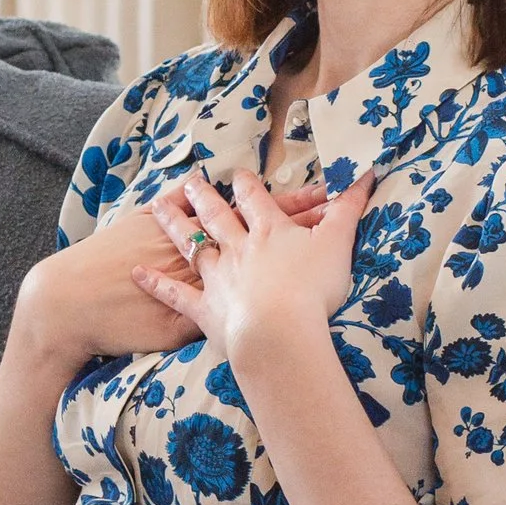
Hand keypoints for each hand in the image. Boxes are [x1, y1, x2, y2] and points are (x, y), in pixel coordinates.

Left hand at [135, 166, 371, 367]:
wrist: (279, 330)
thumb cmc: (312, 288)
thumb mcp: (337, 244)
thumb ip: (349, 211)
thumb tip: (366, 175)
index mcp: (268, 231)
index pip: (256, 201)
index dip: (248, 186)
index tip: (239, 174)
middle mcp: (237, 248)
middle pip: (217, 216)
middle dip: (205, 197)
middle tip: (191, 181)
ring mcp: (217, 278)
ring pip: (191, 245)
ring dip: (175, 225)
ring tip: (159, 206)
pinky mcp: (204, 309)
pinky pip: (175, 294)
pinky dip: (156, 284)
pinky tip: (138, 274)